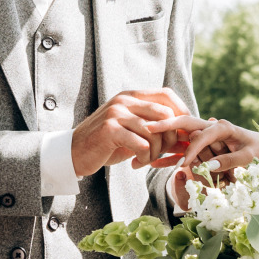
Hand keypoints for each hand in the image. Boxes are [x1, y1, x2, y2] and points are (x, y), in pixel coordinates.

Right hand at [72, 89, 188, 176]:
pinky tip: (137, 163)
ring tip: (147, 160)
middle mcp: (124, 100)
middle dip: (171, 136)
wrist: (74, 153)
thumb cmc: (107, 144)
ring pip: (155, 131)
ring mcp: (116, 113)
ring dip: (157, 151)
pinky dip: (145, 157)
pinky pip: (142, 144)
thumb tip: (185, 134)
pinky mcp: (110, 130)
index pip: (166, 94)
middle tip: (165, 152)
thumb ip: (153, 128)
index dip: (181, 111)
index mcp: (130, 96)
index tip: (184, 132)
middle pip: (165, 114)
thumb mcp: (131, 131)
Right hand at [151, 118, 258, 207]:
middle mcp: (210, 129)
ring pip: (178, 139)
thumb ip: (232, 160)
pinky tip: (151, 163)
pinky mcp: (201, 148)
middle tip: (146, 129)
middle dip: (165, 128)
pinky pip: (181, 151)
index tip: (182, 164)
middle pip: (184, 126)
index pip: (201, 135)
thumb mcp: (251, 157)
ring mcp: (204, 138)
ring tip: (142, 151)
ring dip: (161, 143)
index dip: (191, 149)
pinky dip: (168, 156)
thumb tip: (210, 164)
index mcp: (222, 127)